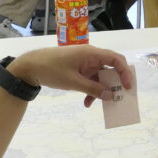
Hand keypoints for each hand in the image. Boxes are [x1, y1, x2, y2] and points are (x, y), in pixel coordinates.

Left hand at [8, 46, 132, 105]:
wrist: (30, 67)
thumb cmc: (52, 70)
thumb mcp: (73, 82)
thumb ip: (93, 89)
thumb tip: (110, 96)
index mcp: (91, 54)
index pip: (116, 59)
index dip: (125, 72)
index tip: (127, 87)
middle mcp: (91, 57)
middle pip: (110, 68)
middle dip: (114, 84)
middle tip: (118, 97)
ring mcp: (84, 63)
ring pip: (100, 76)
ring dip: (100, 90)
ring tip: (97, 103)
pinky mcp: (78, 69)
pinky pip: (90, 80)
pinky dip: (90, 90)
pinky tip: (86, 102)